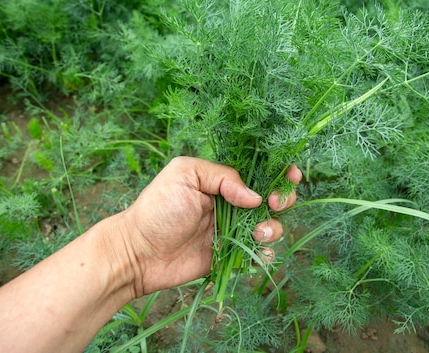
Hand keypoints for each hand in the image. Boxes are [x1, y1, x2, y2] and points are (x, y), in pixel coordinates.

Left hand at [116, 157, 300, 297]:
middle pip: (273, 199)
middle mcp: (232, 204)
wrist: (138, 252)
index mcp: (222, 181)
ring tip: (256, 232)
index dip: (280, 172)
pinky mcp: (230, 256)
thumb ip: (223, 177)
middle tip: (275, 204)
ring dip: (272, 228)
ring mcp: (232, 231)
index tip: (290, 176)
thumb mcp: (185, 175)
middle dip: (283, 199)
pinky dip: (265, 254)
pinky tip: (257, 252)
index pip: (259, 172)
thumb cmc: (157, 208)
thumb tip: (255, 197)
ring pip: (270, 227)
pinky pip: (258, 254)